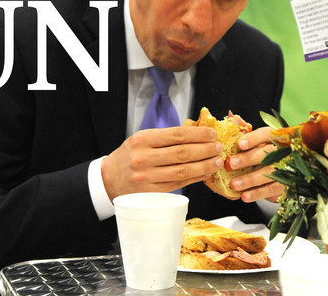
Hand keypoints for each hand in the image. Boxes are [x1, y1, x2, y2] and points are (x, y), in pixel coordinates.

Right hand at [102, 126, 222, 200]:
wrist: (109, 179)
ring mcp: (147, 177)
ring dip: (204, 165)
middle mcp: (144, 158)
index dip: (198, 134)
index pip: (177, 135)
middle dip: (205, 150)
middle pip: (182, 153)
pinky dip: (195, 178)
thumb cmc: (129, 156)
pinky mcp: (151, 192)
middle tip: (218, 148)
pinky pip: (179, 184)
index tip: (212, 134)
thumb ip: (165, 137)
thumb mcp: (141, 139)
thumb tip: (197, 134)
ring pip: (183, 170)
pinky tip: (205, 172)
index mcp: (142, 139)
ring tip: (216, 161)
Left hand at [225, 126, 285, 202]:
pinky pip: (270, 189)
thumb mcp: (257, 142)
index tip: (239, 144)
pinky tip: (244, 196)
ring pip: (268, 173)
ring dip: (249, 179)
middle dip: (247, 159)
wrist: (283, 172)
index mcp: (275, 137)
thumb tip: (230, 123)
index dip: (253, 139)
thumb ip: (245, 134)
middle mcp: (283, 151)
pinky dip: (256, 193)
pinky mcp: (285, 185)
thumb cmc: (264, 153)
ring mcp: (286, 168)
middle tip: (231, 164)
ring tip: (234, 184)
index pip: (266, 135)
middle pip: (267, 153)